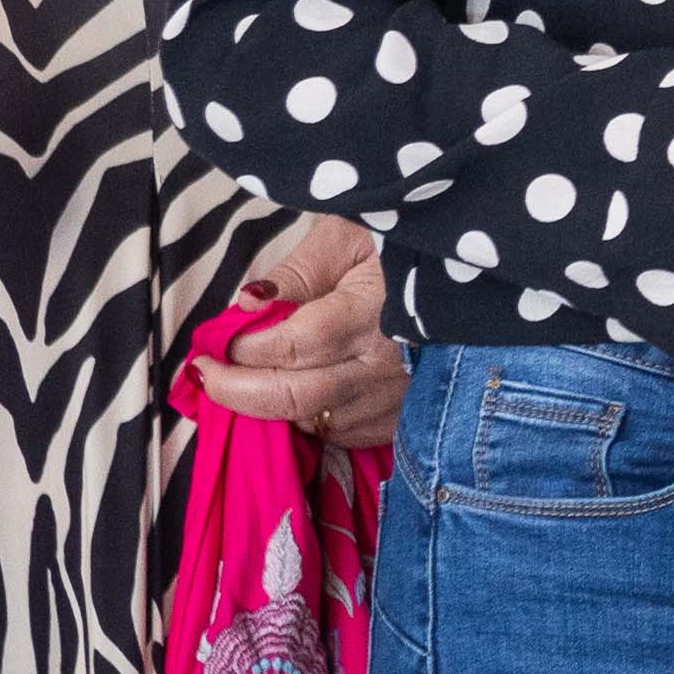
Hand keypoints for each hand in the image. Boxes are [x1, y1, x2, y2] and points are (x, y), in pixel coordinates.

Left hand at [202, 215, 405, 450]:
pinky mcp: (401, 419)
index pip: (293, 345)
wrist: (468, 276)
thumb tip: (246, 307)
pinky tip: (291, 397)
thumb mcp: (347, 236)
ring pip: (314, 423)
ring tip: (238, 384)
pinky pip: (340, 436)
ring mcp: (396, 399)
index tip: (213, 339)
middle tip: (204, 374)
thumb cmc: (399, 244)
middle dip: (237, 390)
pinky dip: (306, 421)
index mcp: (374, 310)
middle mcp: (386, 365)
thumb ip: (296, 274)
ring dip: (268, 409)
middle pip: (296, 398)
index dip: (243, 347)